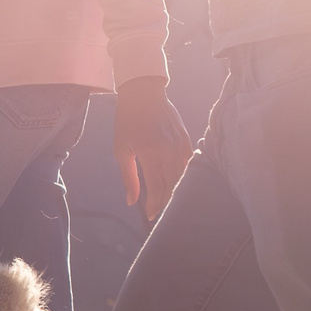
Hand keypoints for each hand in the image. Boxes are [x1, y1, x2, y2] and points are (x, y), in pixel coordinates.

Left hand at [112, 76, 193, 222]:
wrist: (144, 95)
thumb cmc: (127, 122)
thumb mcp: (121, 150)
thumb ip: (129, 177)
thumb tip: (131, 202)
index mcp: (150, 153)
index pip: (157, 186)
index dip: (154, 204)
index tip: (150, 216)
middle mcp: (168, 150)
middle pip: (171, 184)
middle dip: (165, 202)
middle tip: (159, 213)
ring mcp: (180, 144)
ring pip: (182, 176)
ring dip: (175, 192)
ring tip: (168, 203)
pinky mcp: (186, 139)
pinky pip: (189, 164)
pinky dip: (185, 177)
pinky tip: (179, 186)